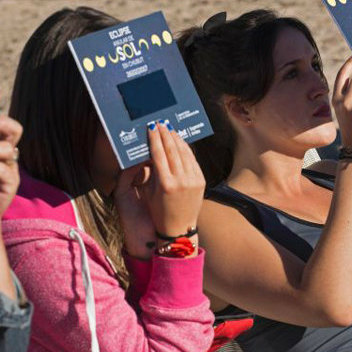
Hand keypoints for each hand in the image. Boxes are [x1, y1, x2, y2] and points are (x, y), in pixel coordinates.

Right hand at [114, 121, 204, 257]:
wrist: (179, 228)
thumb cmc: (159, 211)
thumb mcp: (150, 192)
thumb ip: (151, 171)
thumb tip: (152, 151)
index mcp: (165, 184)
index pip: (158, 154)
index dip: (154, 139)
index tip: (151, 128)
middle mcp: (181, 180)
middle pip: (172, 150)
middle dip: (165, 134)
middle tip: (160, 123)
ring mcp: (193, 180)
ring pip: (184, 152)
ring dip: (176, 139)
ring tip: (169, 129)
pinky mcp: (201, 181)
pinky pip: (193, 160)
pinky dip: (186, 149)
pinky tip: (180, 142)